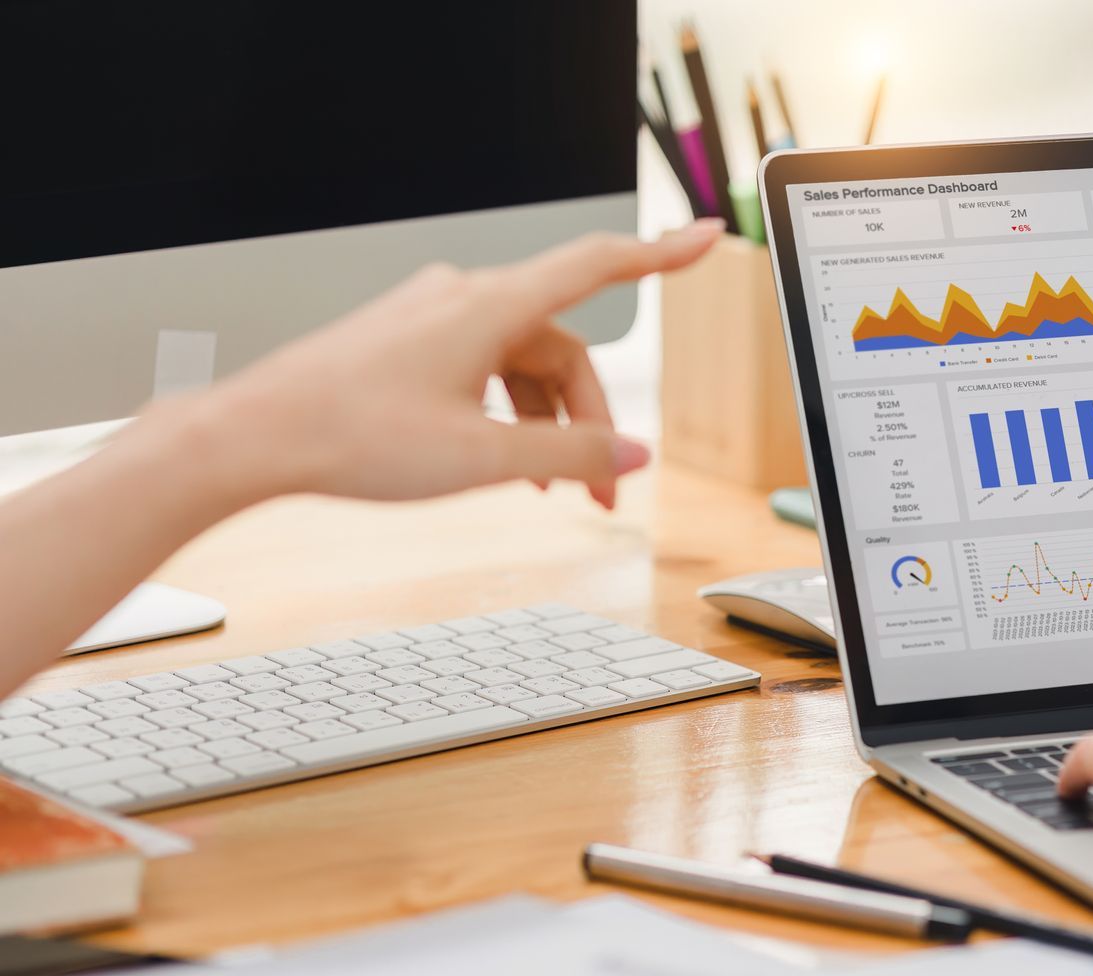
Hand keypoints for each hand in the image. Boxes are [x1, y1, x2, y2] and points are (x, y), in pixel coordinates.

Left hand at [142, 220, 723, 511]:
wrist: (255, 436)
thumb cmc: (352, 437)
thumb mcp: (481, 458)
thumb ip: (569, 455)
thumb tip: (632, 453)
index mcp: (490, 307)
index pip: (598, 266)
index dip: (663, 254)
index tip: (709, 238)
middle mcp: (464, 297)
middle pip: (562, 346)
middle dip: (590, 418)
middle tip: (599, 491)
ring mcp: (432, 316)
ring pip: (523, 361)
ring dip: (548, 422)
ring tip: (550, 489)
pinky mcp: (409, 340)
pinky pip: (484, 366)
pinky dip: (508, 410)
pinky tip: (503, 461)